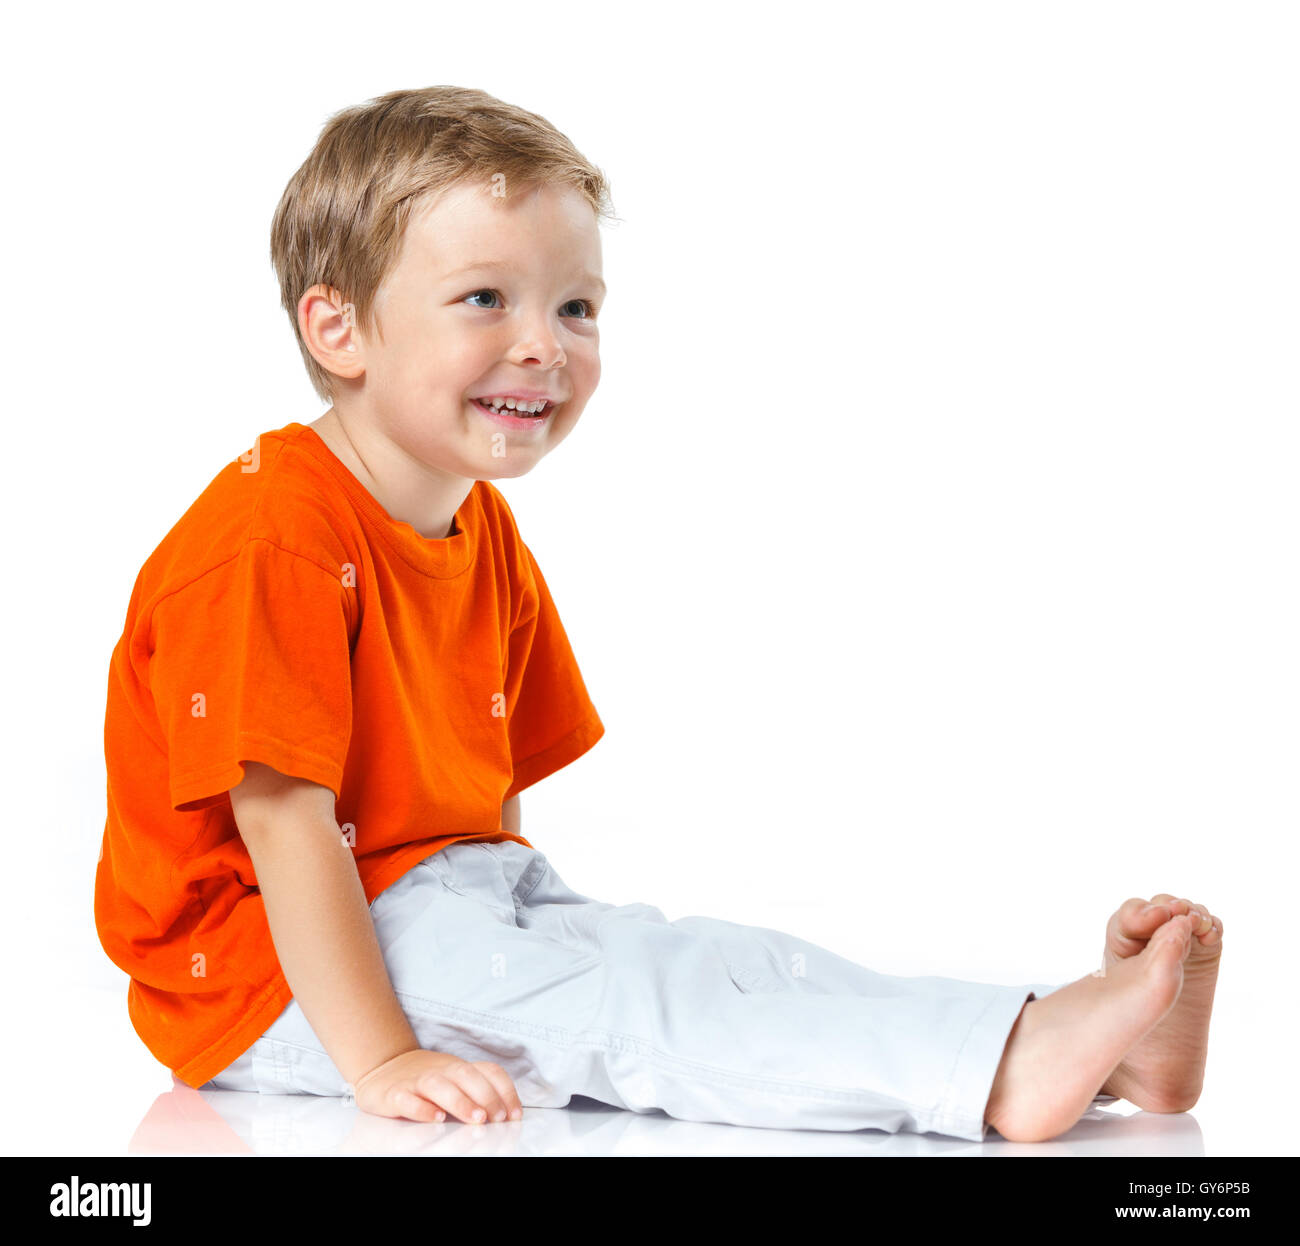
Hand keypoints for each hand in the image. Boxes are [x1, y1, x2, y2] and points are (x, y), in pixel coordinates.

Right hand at [350, 1049, 523, 1123]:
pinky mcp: (394, 1094)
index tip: (515, 1114)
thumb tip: (507, 1116)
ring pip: (439, 1085)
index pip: (489, 1071)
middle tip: (498, 1118)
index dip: (505, 1091)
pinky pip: (407, 1099)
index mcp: (460, 1068)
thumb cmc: (429, 1080)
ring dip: (460, 1101)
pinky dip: (421, 1108)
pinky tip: (434, 1118)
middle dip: (486, 1095)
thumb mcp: (455, 1081)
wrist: (384, 1069)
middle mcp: (441, 1071)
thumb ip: (477, 1093)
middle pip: (466, 1075)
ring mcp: (417, 1081)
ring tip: (476, 1118)